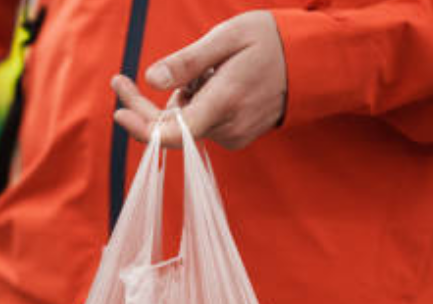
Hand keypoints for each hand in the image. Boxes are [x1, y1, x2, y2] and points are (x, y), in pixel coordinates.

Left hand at [112, 10, 286, 149]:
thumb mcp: (228, 37)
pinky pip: (201, 124)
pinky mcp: (237, 136)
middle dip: (144, 106)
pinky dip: (195, 104)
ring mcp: (234, 135)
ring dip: (178, 100)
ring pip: (185, 124)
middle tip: (121, 79)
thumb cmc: (271, 41)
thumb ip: (188, 61)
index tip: (118, 110)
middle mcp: (228, 128)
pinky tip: (213, 81)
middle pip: (170, 129)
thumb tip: (151, 79)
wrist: (315, 61)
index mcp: (224, 103)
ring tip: (208, 68)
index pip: (172, 133)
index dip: (140, 127)